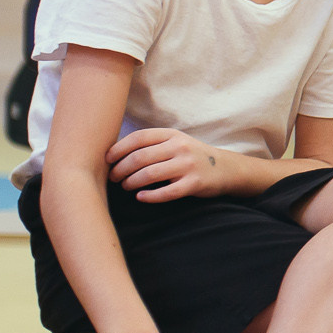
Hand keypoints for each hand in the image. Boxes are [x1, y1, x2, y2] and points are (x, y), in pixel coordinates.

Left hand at [108, 129, 231, 201]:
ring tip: (125, 186)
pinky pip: (167, 193)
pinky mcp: (195, 184)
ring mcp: (188, 165)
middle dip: (121, 169)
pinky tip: (141, 197)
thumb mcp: (175, 142)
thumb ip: (152, 144)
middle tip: (113, 178)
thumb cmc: (190, 156)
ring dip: (131, 182)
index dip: (118, 149)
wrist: (225, 168)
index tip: (107, 160)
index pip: (138, 138)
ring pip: (150, 174)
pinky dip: (150, 196)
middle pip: (140, 158)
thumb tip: (114, 153)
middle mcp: (180, 147)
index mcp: (172, 135)